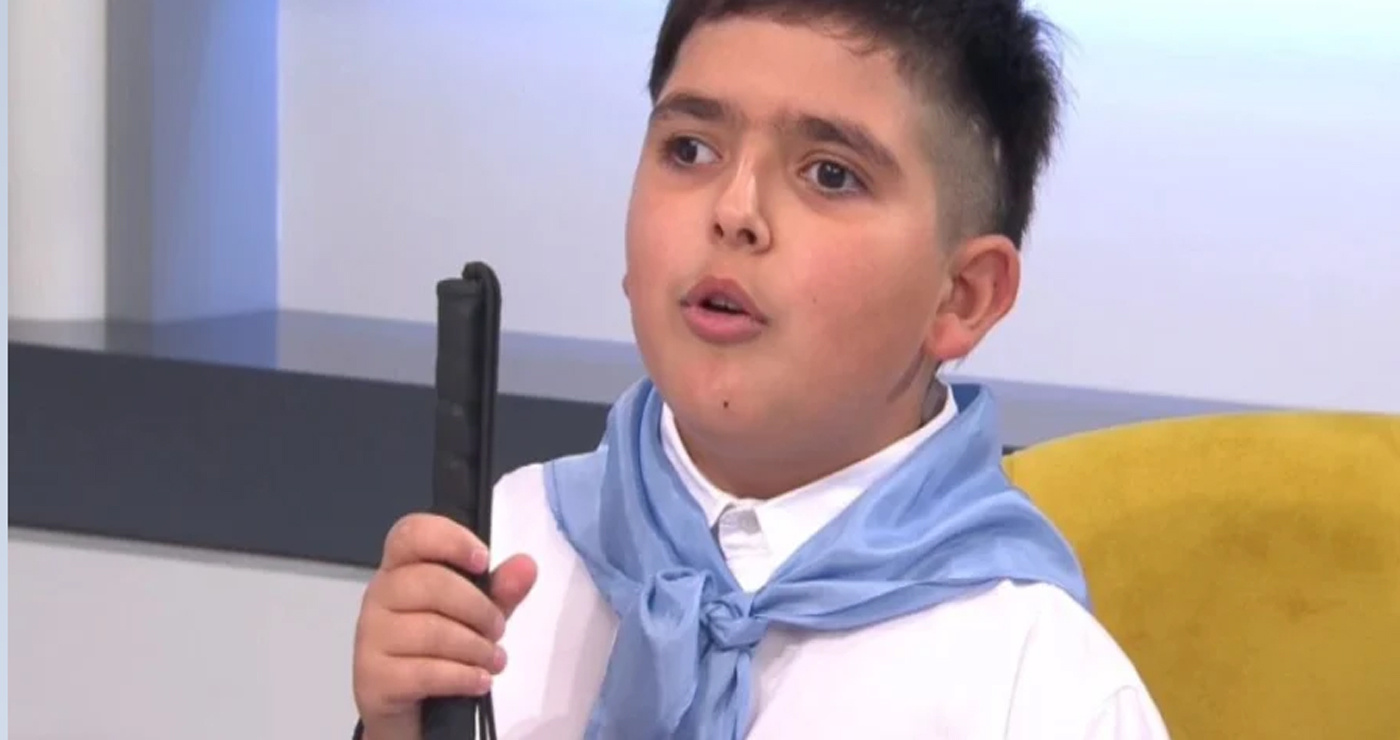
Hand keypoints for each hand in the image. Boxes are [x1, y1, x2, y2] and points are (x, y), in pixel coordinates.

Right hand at [353, 513, 537, 739]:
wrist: (408, 710)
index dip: (450, 540)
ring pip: (431, 631)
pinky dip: (462, 677)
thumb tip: (526, 566)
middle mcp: (378, 595)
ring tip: (495, 660)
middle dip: (478, 608)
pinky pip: (424, 672)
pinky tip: (479, 681)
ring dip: (476, 648)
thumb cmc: (439, 650)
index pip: (411, 533)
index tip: (484, 561)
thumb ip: (501, 590)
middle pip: (430, 583)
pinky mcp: (372, 677)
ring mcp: (370, 636)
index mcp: (401, 567)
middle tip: (498, 629)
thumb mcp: (477, 616)